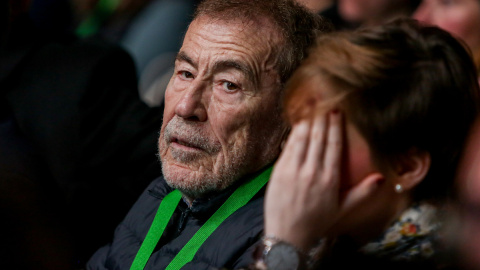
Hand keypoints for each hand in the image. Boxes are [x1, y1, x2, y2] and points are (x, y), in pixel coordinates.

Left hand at [264, 111, 379, 250]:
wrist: (287, 235)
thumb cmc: (317, 222)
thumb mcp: (343, 210)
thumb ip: (362, 193)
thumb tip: (381, 178)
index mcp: (330, 180)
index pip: (334, 146)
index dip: (335, 127)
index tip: (337, 113)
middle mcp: (313, 172)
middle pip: (318, 139)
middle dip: (322, 120)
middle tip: (324, 105)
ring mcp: (294, 171)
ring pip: (302, 140)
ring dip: (308, 123)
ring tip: (312, 110)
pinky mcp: (279, 172)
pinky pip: (288, 148)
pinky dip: (293, 135)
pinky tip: (297, 125)